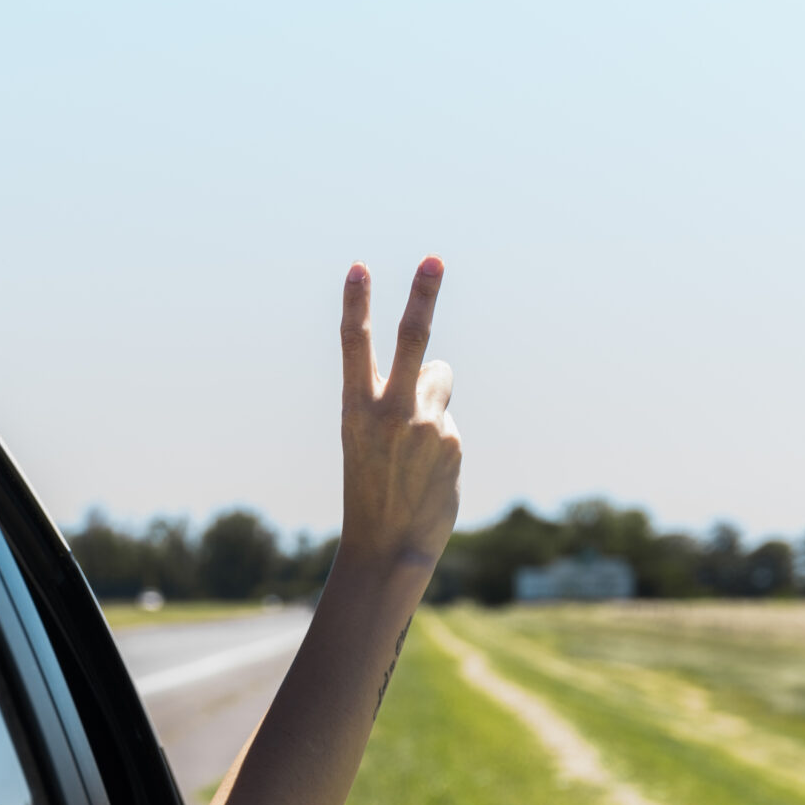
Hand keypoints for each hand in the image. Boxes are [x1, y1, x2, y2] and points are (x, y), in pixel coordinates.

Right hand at [338, 256, 460, 571]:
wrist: (387, 545)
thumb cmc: (373, 488)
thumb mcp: (368, 439)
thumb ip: (396, 398)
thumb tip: (439, 370)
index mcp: (354, 408)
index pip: (353, 346)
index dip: (355, 304)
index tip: (359, 267)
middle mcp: (388, 411)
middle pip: (411, 340)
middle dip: (422, 295)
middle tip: (433, 259)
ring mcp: (423, 424)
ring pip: (439, 379)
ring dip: (433, 396)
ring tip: (414, 444)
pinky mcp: (451, 440)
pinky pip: (449, 418)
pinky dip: (441, 438)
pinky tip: (428, 471)